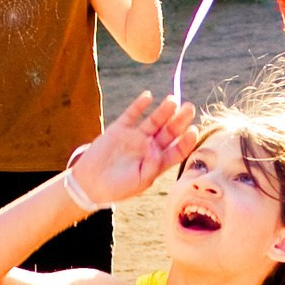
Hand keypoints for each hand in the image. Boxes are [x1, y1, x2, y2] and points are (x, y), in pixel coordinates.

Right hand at [69, 90, 194, 206]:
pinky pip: (132, 114)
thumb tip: (157, 146)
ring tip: (173, 100)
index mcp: (157, 162)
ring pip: (154, 120)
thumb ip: (152, 166)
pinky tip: (148, 96)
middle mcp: (149, 147)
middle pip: (169, 131)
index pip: (177, 149)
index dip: (186, 140)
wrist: (90, 184)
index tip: (193, 131)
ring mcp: (135, 137)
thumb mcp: (140, 182)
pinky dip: (139, 105)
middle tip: (189, 108)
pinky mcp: (119, 129)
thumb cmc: (118, 188)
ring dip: (164, 110)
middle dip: (180, 120)